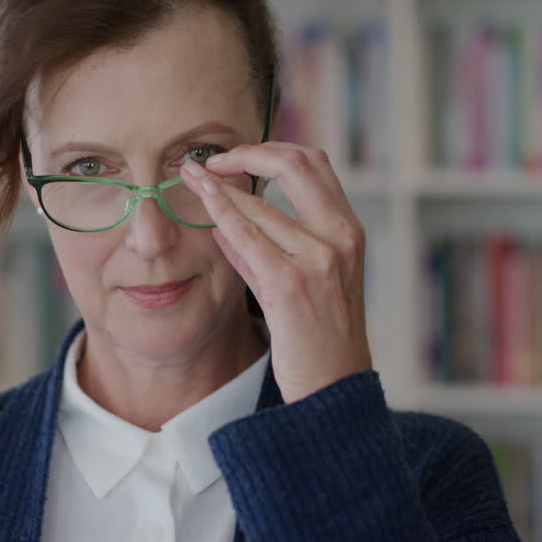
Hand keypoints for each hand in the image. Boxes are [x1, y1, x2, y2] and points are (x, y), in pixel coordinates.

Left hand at [180, 142, 372, 402]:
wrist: (335, 390)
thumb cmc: (317, 337)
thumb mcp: (304, 281)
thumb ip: (269, 246)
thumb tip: (227, 215)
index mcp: (349, 231)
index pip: (314, 164)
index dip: (270, 151)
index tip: (235, 157)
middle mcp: (341, 237)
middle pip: (297, 163)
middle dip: (249, 152)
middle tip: (211, 160)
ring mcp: (318, 259)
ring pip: (262, 202)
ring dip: (220, 184)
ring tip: (191, 178)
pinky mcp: (290, 284)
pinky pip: (246, 234)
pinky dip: (221, 210)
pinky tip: (202, 201)